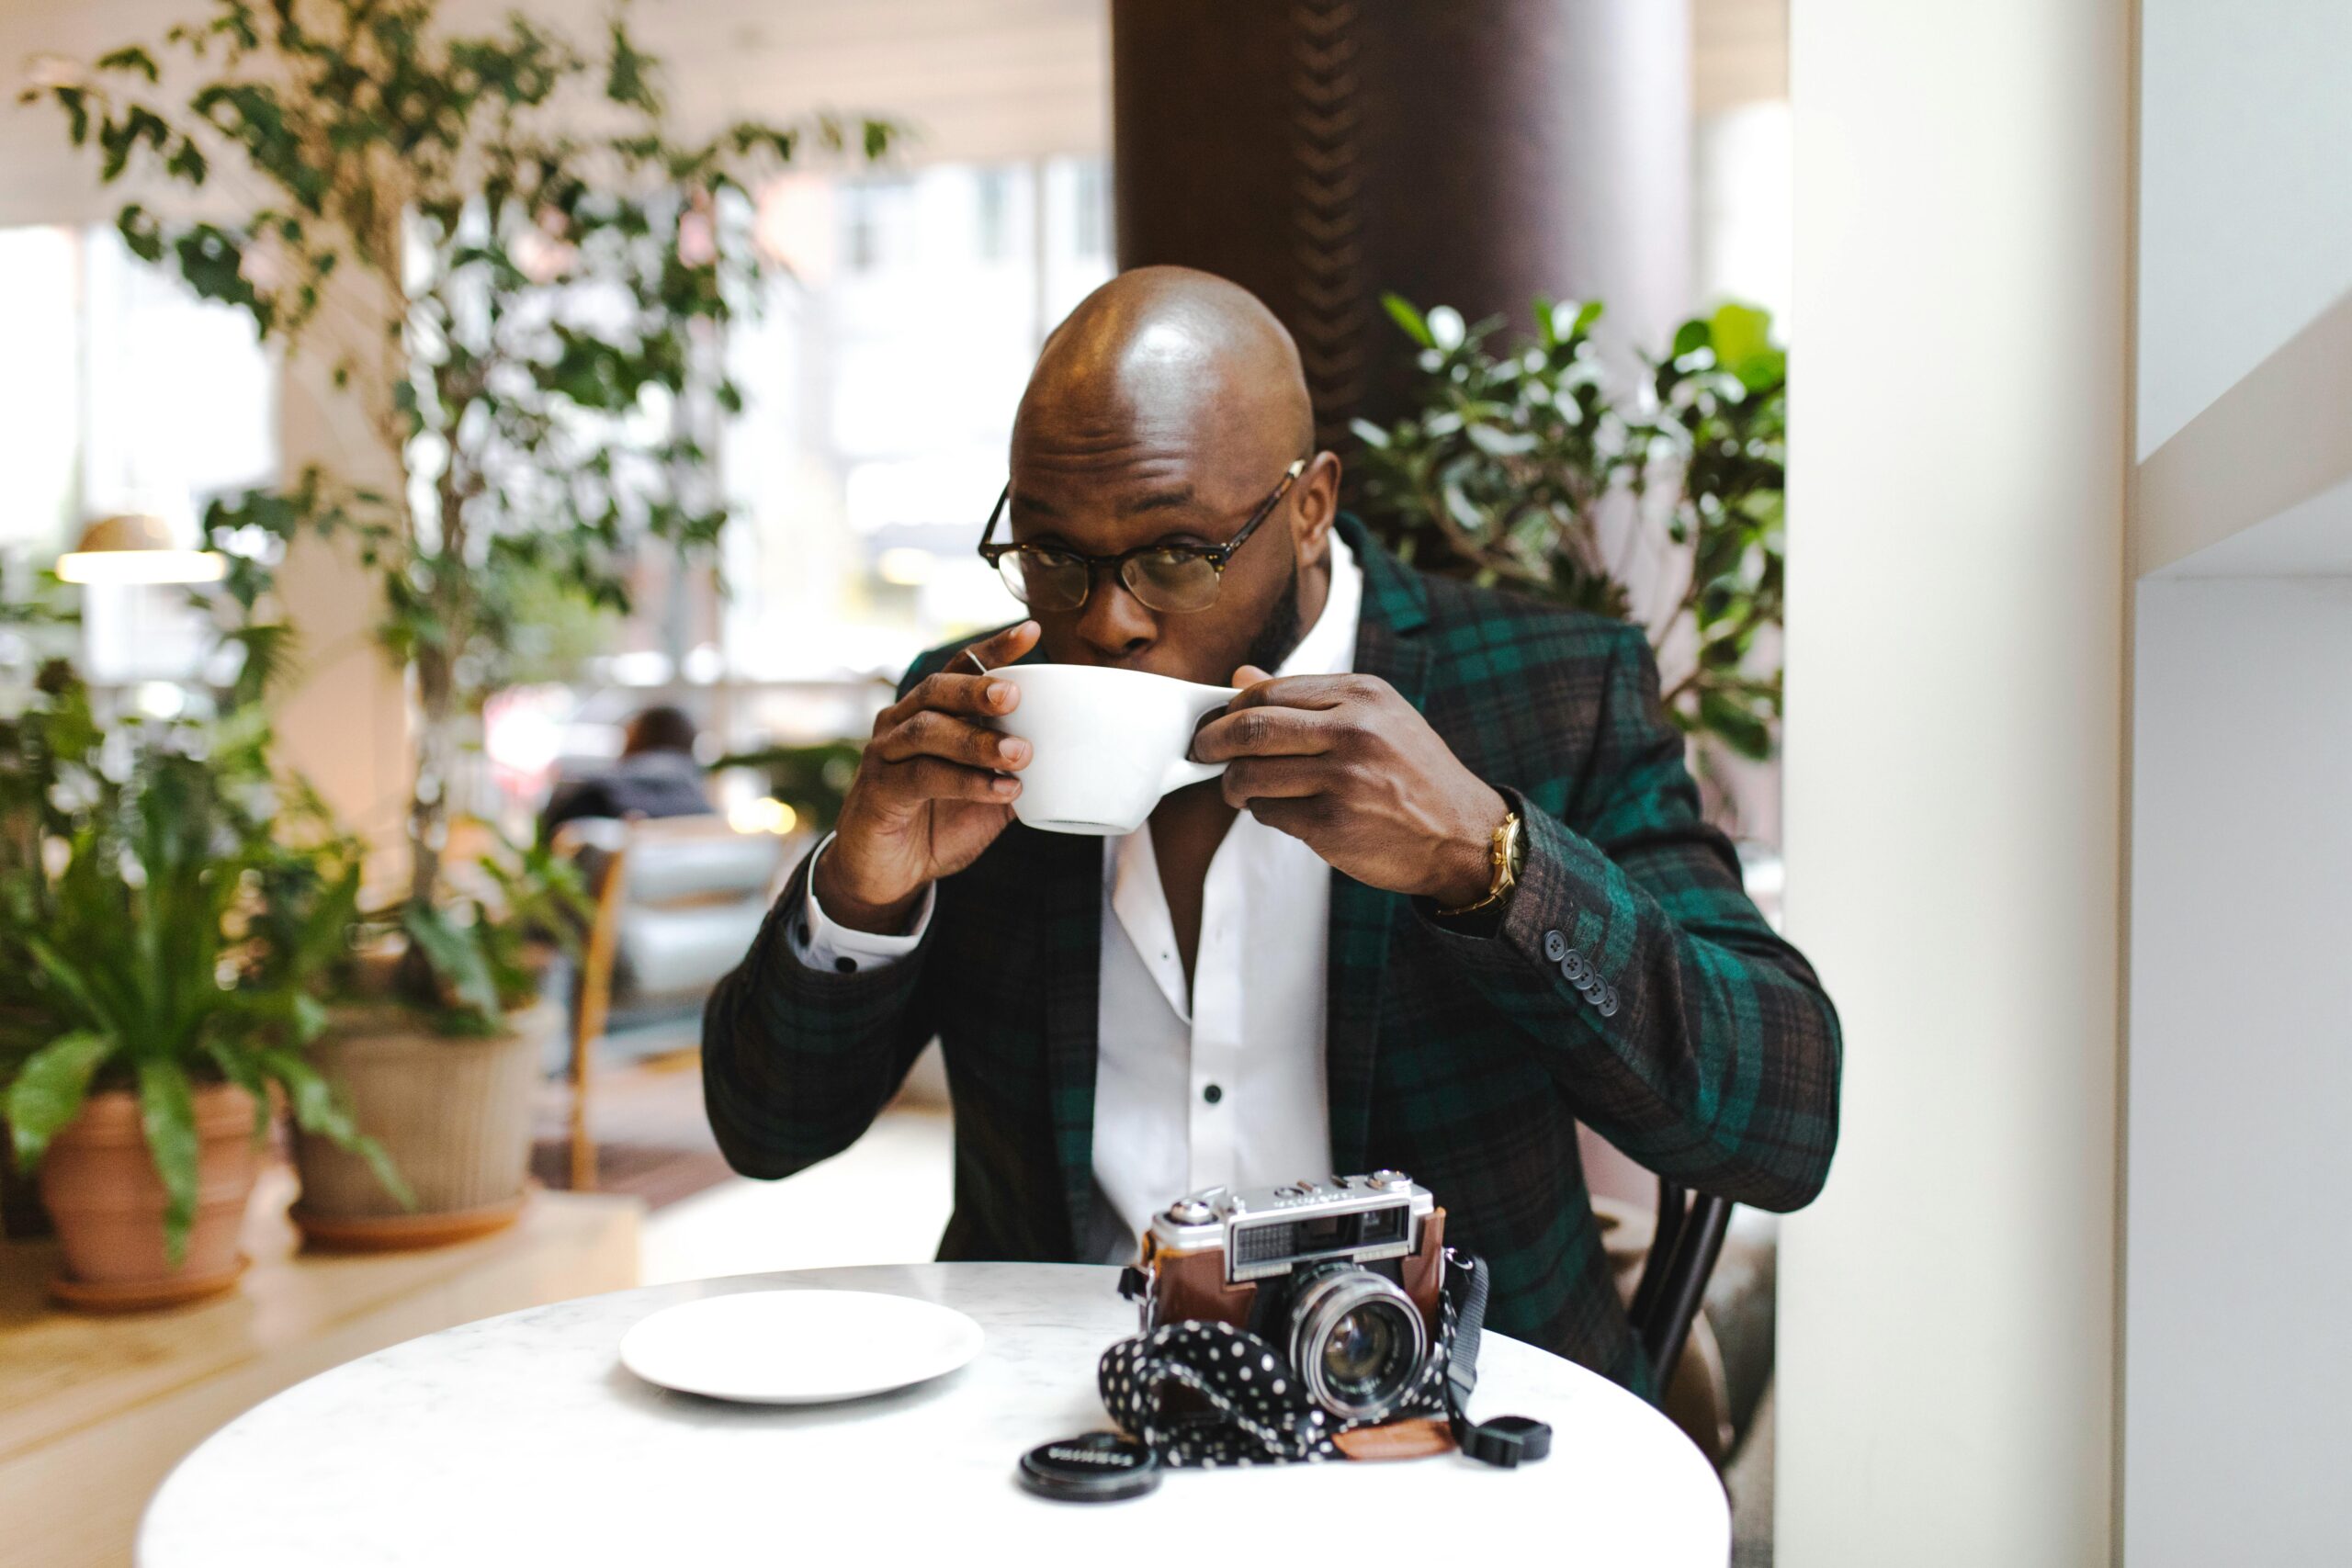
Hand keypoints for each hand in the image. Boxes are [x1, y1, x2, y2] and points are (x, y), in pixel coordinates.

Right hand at [815, 621, 1039, 933]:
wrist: (886, 875)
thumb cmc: (937, 825)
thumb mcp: (988, 795)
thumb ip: (1017, 771)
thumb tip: (1072, 757)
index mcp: (929, 713)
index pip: (960, 669)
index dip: (993, 651)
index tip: (1030, 633)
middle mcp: (902, 723)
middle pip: (937, 690)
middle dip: (978, 689)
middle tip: (1015, 696)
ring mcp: (886, 754)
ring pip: (927, 730)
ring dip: (977, 741)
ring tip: (1021, 754)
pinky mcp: (880, 790)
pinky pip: (923, 776)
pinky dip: (966, 782)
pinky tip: (1002, 790)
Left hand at [1191, 666, 1507, 905]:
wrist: (1463, 835)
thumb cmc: (1414, 774)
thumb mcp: (1377, 718)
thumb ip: (1308, 698)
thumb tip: (1240, 676)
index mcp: (1363, 694)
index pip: (1269, 692)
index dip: (1231, 709)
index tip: (1218, 723)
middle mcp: (1354, 730)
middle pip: (1251, 728)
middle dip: (1213, 742)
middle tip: (1203, 753)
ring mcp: (1344, 778)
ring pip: (1251, 774)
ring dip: (1233, 784)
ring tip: (1239, 789)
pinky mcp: (1333, 823)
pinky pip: (1269, 812)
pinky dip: (1262, 812)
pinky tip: (1277, 810)